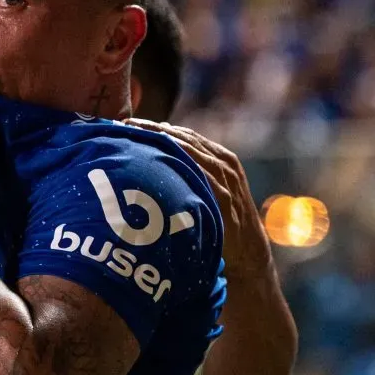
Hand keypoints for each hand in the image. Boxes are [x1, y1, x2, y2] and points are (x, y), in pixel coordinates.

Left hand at [125, 119, 271, 281]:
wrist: (249, 252)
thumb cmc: (221, 220)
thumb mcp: (209, 190)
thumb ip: (188, 172)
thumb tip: (151, 157)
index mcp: (218, 156)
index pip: (183, 134)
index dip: (155, 127)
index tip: (127, 123)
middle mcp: (223, 163)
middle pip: (184, 138)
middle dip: (154, 130)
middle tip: (125, 124)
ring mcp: (226, 179)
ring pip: (191, 151)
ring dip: (162, 142)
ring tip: (135, 136)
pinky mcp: (225, 199)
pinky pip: (200, 176)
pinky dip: (180, 165)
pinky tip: (159, 161)